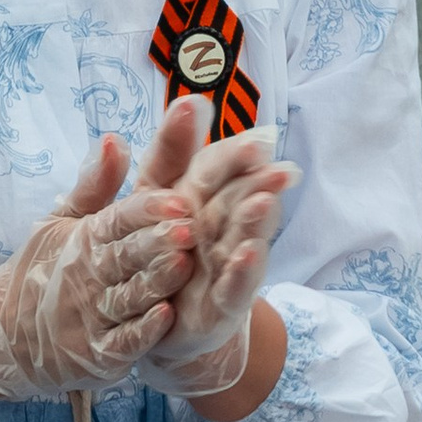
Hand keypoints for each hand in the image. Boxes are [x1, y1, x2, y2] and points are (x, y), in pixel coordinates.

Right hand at [0, 136, 196, 399]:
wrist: (7, 334)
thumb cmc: (45, 270)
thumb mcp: (61, 221)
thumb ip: (94, 185)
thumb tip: (115, 138)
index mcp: (85, 238)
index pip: (116, 220)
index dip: (145, 210)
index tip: (176, 198)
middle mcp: (89, 275)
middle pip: (125, 256)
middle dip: (155, 241)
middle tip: (188, 227)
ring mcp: (92, 316)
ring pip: (128, 297)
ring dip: (155, 282)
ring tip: (182, 265)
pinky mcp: (98, 353)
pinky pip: (122, 340)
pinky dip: (142, 331)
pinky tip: (165, 316)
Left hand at [137, 121, 299, 400]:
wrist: (160, 322)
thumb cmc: (153, 250)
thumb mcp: (144, 197)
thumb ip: (166, 154)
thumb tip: (190, 99)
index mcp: (196, 197)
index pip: (217, 167)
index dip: (233, 154)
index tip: (255, 138)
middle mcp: (216, 228)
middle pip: (237, 199)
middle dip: (256, 182)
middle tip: (277, 164)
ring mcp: (222, 266)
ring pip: (240, 239)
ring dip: (255, 222)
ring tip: (266, 202)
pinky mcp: (220, 305)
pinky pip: (230, 288)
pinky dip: (240, 273)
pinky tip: (249, 255)